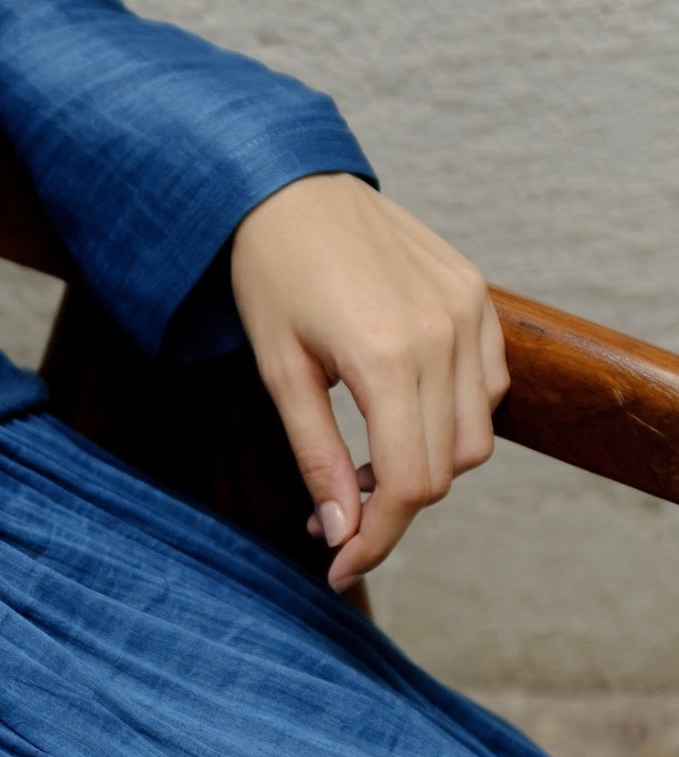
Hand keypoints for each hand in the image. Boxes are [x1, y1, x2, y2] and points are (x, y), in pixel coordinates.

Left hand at [229, 173, 509, 594]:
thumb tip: (341, 532)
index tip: (340, 568)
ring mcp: (469, 312)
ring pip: (475, 436)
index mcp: (386, 356)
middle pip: (445, 470)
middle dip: (392, 509)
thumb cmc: (270, 277)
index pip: (409, 483)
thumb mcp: (279, 373)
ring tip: (363, 461)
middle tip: (336, 516)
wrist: (291, 188)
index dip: (377, 540)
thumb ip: (316, 456)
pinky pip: (486, 387)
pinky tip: (398, 412)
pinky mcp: (478, 296)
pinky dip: (451, 418)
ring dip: (426, 466)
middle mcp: (442, 334)